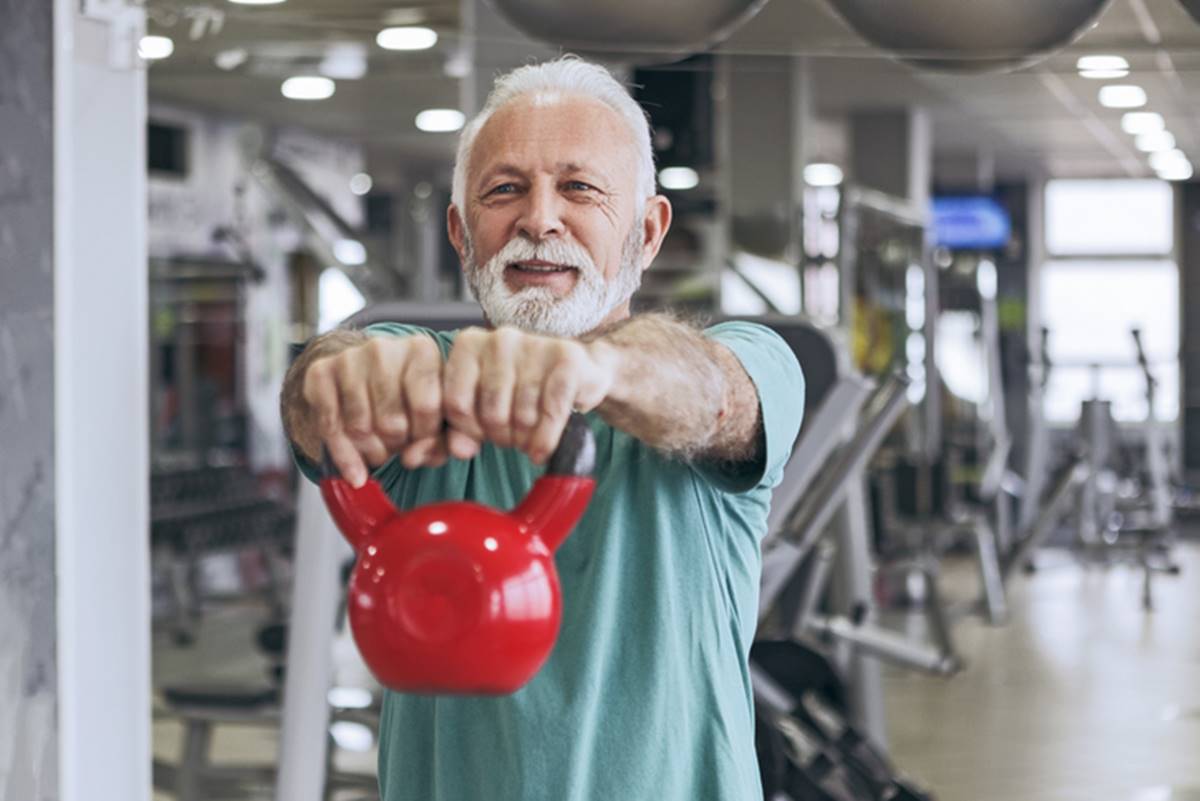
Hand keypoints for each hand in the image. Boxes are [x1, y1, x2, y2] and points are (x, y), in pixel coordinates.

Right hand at [302, 335, 446, 485]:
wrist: (366, 375)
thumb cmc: (410, 398)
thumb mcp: (437, 416)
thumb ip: (440, 442)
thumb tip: (413, 458)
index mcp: (421, 350)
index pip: (426, 407)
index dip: (425, 435)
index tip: (423, 439)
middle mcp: (383, 348)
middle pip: (391, 422)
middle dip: (397, 445)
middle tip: (398, 443)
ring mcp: (349, 358)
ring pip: (359, 428)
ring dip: (371, 451)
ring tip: (380, 446)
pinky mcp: (320, 372)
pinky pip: (329, 428)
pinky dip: (344, 455)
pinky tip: (355, 463)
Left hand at [441, 327, 615, 463]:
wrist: (579, 373)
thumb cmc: (522, 391)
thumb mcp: (483, 407)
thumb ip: (461, 429)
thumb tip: (460, 451)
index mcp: (469, 344)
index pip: (456, 403)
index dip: (470, 431)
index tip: (483, 435)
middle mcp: (500, 339)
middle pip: (491, 413)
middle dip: (502, 437)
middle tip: (512, 438)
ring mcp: (534, 345)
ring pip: (522, 416)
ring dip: (525, 439)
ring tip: (529, 436)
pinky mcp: (567, 359)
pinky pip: (551, 413)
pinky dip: (546, 439)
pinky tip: (543, 449)